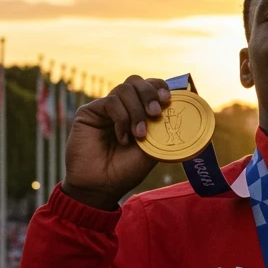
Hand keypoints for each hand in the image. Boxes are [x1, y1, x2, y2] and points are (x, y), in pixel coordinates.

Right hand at [61, 76, 171, 209]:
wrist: (100, 186)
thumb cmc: (125, 171)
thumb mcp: (151, 150)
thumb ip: (161, 128)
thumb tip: (177, 109)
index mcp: (137, 112)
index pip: (149, 87)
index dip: (159, 87)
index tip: (168, 99)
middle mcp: (121, 107)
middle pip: (136, 81)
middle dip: (149, 93)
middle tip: (155, 112)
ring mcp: (105, 108)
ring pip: (124, 89)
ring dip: (136, 111)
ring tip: (139, 134)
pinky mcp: (89, 112)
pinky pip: (110, 102)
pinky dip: (121, 119)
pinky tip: (122, 138)